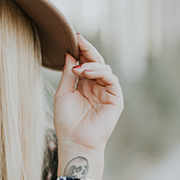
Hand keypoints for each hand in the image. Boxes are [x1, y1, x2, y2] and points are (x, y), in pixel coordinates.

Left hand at [54, 34, 123, 179]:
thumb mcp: (63, 93)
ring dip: (91, 64)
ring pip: (104, 68)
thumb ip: (68, 74)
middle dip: (87, 50)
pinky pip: (111, 79)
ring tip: (77, 67)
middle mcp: (97, 87)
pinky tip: (86, 72)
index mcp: (84, 85)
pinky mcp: (116, 99)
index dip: (80, 50)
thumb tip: (69, 54)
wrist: (75, 142)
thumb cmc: (66, 122)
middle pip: (96, 62)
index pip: (85, 62)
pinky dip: (99, 72)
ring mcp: (107, 92)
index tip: (73, 38)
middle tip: (78, 39)